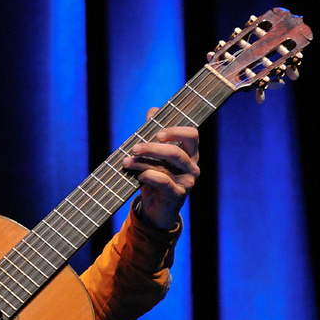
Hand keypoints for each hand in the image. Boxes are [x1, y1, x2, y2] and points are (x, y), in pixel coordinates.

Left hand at [122, 111, 199, 228]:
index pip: (192, 135)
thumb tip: (153, 110)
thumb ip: (153, 133)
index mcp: (190, 153)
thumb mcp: (153, 156)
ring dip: (142, 161)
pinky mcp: (178, 195)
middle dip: (152, 147)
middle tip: (134, 147)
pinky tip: (139, 175)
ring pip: (166, 166)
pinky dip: (148, 176)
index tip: (157, 133)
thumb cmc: (155, 178)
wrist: (155, 209)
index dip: (175, 131)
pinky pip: (163, 182)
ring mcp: (187, 182)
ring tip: (126, 161)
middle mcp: (192, 166)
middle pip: (176, 151)